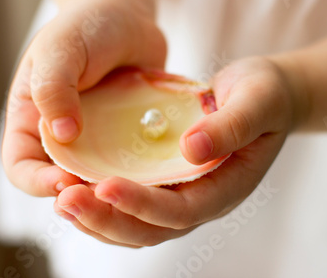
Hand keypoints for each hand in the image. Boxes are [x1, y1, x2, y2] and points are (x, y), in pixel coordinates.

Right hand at [2, 0, 166, 196]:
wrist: (127, 16)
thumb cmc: (85, 25)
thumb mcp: (60, 48)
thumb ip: (54, 87)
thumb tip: (63, 134)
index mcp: (32, 120)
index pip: (22, 167)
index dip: (38, 183)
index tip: (66, 183)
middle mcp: (63, 136)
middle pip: (64, 182)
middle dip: (82, 194)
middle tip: (106, 193)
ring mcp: (98, 139)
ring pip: (101, 178)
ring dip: (115, 188)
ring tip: (134, 188)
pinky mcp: (128, 137)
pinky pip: (133, 163)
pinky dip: (142, 170)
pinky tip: (158, 169)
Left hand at [54, 56, 296, 246]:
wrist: (266, 96)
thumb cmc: (265, 96)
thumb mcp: (256, 101)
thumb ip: (230, 126)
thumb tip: (190, 150)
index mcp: (226, 187)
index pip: (180, 212)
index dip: (142, 205)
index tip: (104, 186)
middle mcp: (203, 200)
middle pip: (151, 230)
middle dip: (107, 219)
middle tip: (65, 200)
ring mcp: (185, 194)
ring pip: (137, 225)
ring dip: (98, 218)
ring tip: (60, 199)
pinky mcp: (170, 181)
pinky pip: (134, 204)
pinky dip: (104, 202)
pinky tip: (77, 184)